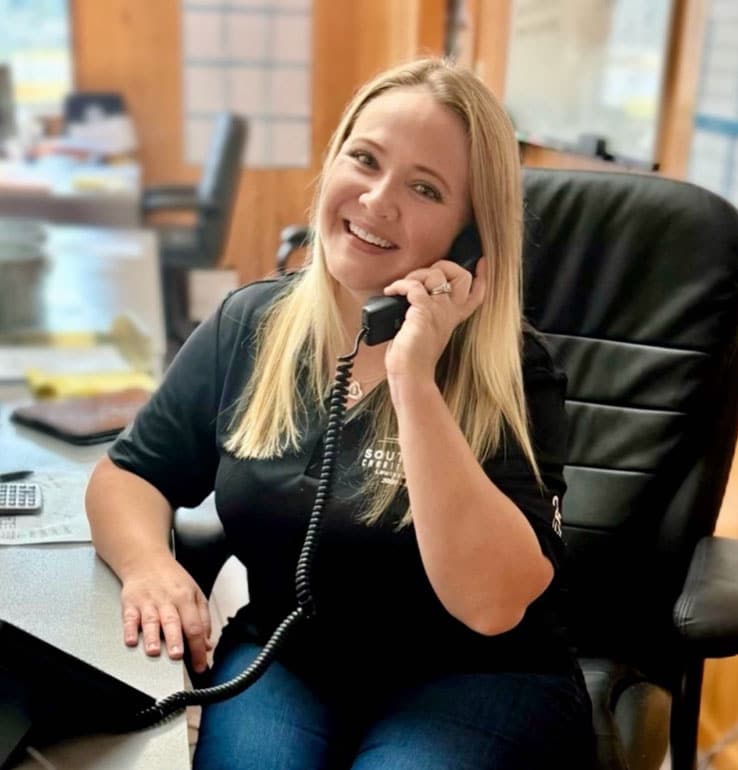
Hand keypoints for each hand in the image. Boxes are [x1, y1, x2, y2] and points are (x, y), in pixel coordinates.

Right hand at [120, 553, 212, 673]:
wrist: (146, 560)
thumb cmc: (172, 579)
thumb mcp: (194, 592)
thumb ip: (203, 618)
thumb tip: (207, 644)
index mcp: (186, 598)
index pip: (195, 626)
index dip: (198, 647)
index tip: (200, 665)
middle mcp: (168, 600)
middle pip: (174, 622)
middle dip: (175, 641)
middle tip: (177, 657)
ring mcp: (148, 602)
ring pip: (151, 621)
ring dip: (153, 637)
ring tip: (154, 651)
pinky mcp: (131, 603)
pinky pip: (129, 618)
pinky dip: (129, 630)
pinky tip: (131, 640)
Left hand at [383, 257, 486, 380]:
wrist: (411, 376)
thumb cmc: (413, 359)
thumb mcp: (426, 332)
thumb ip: (426, 314)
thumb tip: (407, 299)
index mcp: (452, 318)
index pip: (476, 294)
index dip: (481, 276)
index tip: (481, 263)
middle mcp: (449, 312)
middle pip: (462, 276)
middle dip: (444, 265)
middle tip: (423, 275)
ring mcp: (439, 311)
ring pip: (437, 274)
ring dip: (416, 274)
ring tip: (402, 286)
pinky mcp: (423, 312)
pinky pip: (414, 285)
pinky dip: (400, 284)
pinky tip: (391, 291)